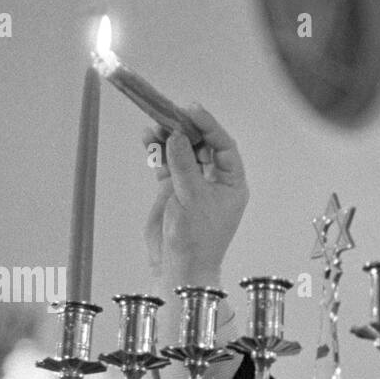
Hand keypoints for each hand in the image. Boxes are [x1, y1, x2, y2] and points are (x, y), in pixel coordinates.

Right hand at [142, 104, 247, 290]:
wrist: (179, 268)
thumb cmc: (196, 240)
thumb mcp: (192, 198)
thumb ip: (184, 165)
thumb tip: (178, 135)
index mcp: (232, 184)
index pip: (224, 146)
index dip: (209, 126)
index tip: (191, 110)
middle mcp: (214, 181)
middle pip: (202, 144)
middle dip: (185, 128)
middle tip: (167, 112)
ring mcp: (192, 184)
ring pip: (182, 151)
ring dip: (168, 137)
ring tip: (152, 126)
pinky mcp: (172, 190)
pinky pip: (166, 163)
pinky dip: (157, 150)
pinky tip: (147, 139)